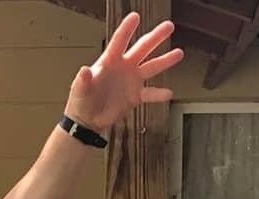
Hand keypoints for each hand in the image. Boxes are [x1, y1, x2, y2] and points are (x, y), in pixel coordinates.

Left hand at [63, 12, 183, 134]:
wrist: (87, 120)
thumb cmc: (81, 101)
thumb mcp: (80, 90)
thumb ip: (83, 80)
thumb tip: (84, 71)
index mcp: (109, 61)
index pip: (119, 41)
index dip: (127, 29)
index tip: (135, 17)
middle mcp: (124, 67)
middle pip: (142, 48)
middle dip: (155, 37)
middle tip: (168, 26)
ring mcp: (131, 81)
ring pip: (151, 67)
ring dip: (165, 60)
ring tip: (178, 53)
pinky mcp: (135, 96)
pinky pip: (150, 94)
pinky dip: (159, 94)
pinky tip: (168, 93)